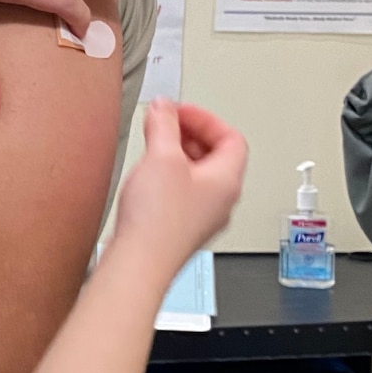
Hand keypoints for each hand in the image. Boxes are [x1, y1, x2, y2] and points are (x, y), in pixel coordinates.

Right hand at [112, 101, 247, 279]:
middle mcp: (221, 200)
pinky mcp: (181, 228)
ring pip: (198, 175)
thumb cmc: (158, 222)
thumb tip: (164, 108)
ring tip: (152, 146)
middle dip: (189, 134)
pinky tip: (146, 176)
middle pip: (216, 155)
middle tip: (164, 124)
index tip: (180, 111)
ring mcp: (202, 216)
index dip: (206, 118)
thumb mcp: (161, 157)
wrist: (139, 264)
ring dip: (177, 154)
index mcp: (228, 180)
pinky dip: (167, 176)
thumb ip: (164, 124)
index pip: (231, 138)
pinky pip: (182, 193)